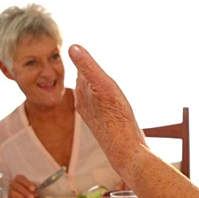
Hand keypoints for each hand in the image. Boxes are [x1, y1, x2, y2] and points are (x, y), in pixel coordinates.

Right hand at [6, 174, 37, 197]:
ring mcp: (10, 191)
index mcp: (18, 178)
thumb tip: (36, 191)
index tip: (34, 189)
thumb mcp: (33, 186)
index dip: (27, 184)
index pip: (21, 179)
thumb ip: (34, 187)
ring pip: (13, 194)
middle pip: (17, 187)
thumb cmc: (30, 189)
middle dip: (25, 193)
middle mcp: (13, 183)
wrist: (28, 195)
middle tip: (32, 197)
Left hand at [67, 44, 146, 173]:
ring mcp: (93, 113)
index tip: (83, 47)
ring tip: (98, 74)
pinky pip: (99, 102)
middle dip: (89, 69)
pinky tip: (109, 98)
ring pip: (92, 90)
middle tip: (90, 55)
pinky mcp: (103, 121)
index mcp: (81, 93)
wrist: (126, 150)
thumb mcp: (103, 86)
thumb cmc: (116, 120)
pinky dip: (103, 95)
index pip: (80, 68)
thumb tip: (73, 47)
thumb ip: (88, 66)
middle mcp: (84, 102)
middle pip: (85, 78)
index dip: (84, 58)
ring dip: (96, 82)